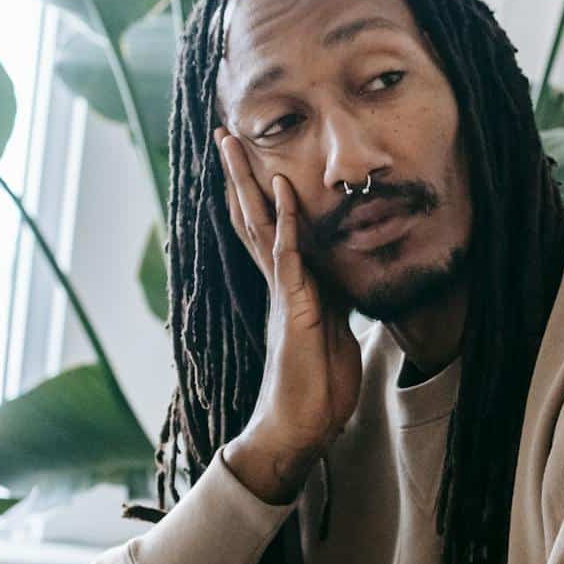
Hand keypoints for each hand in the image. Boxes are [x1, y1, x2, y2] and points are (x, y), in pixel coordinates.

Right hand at [215, 128, 362, 503]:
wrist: (301, 429)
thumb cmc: (317, 387)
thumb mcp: (333, 333)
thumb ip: (331, 303)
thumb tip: (340, 283)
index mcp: (291, 287)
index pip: (270, 230)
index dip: (259, 194)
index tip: (249, 156)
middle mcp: (280, 285)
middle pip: (254, 219)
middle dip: (239, 176)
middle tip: (223, 134)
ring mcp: (284, 296)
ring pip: (262, 230)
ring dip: (251, 188)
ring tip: (236, 149)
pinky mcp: (296, 313)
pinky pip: (290, 262)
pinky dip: (288, 228)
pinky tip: (282, 198)